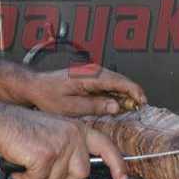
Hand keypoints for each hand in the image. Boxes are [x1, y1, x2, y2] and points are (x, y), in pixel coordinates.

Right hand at [0, 107, 128, 178]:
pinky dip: (27, 177)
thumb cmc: (22, 128)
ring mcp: (61, 146)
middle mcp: (74, 136)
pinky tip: (21, 161)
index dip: (117, 165)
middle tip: (43, 163)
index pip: (106, 146)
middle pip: (81, 173)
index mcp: (78, 129)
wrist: (0, 121)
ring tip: (29, 158)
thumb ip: (71, 149)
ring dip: (40, 177)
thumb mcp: (55, 132)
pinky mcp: (46, 156)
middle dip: (61, 176)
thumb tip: (80, 171)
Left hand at [26, 64, 146, 117]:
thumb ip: (94, 106)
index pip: (119, 81)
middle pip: (121, 80)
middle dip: (133, 92)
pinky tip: (117, 102)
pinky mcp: (89, 77)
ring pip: (116, 81)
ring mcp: (91, 73)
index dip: (134, 91)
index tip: (142, 101)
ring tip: (131, 106)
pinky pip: (108, 83)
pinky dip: (116, 92)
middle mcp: (92, 71)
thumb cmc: (48, 95)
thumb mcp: (70, 107)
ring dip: (125, 92)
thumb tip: (116, 106)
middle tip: (140, 107)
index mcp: (89, 76)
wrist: (35, 86)